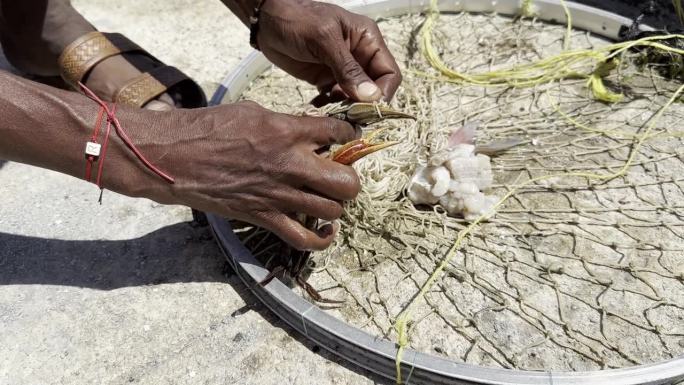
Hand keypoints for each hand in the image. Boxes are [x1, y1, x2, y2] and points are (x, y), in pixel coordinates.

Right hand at [146, 101, 360, 249]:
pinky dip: (320, 239)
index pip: (339, 133)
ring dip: (334, 205)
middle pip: (347, 182)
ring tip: (327, 198)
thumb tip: (309, 132)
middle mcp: (290, 165)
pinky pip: (304, 239)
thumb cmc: (209, 128)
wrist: (174, 158)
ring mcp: (278, 195)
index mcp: (288, 131)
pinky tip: (324, 230)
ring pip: (332, 211)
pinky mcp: (264, 217)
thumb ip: (286, 123)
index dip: (349, 135)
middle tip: (339, 175)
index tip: (346, 137)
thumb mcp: (253, 111)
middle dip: (350, 179)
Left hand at [256, 0, 401, 104]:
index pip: (389, 73)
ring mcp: (344, 70)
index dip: (383, 93)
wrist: (267, 21)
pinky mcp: (327, 79)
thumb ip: (348, 69)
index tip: (368, 109)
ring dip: (346, 109)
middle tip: (347, 116)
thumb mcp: (324, 40)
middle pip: (375, 89)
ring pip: (356, 98)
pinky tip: (317, 107)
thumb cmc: (297, 20)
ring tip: (330, 112)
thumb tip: (371, 97)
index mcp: (368, 40)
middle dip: (364, 105)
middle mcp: (360, 56)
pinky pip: (337, 100)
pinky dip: (330, 107)